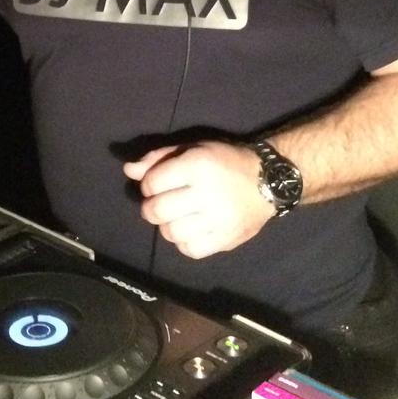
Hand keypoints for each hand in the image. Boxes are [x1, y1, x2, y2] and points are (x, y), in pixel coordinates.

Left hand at [123, 140, 271, 259]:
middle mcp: (207, 193)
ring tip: (177, 217)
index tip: (157, 184)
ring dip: (167, 225)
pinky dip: (183, 242)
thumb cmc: (225, 161)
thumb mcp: (192, 149)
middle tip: (162, 203)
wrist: (270, 181)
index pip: (152, 183)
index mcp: (197, 165)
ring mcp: (218, 219)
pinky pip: (190, 249)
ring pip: (171, 233)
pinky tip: (191, 230)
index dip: (148, 185)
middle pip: (157, 210)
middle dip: (151, 207)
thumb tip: (127, 170)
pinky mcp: (226, 239)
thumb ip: (158, 158)